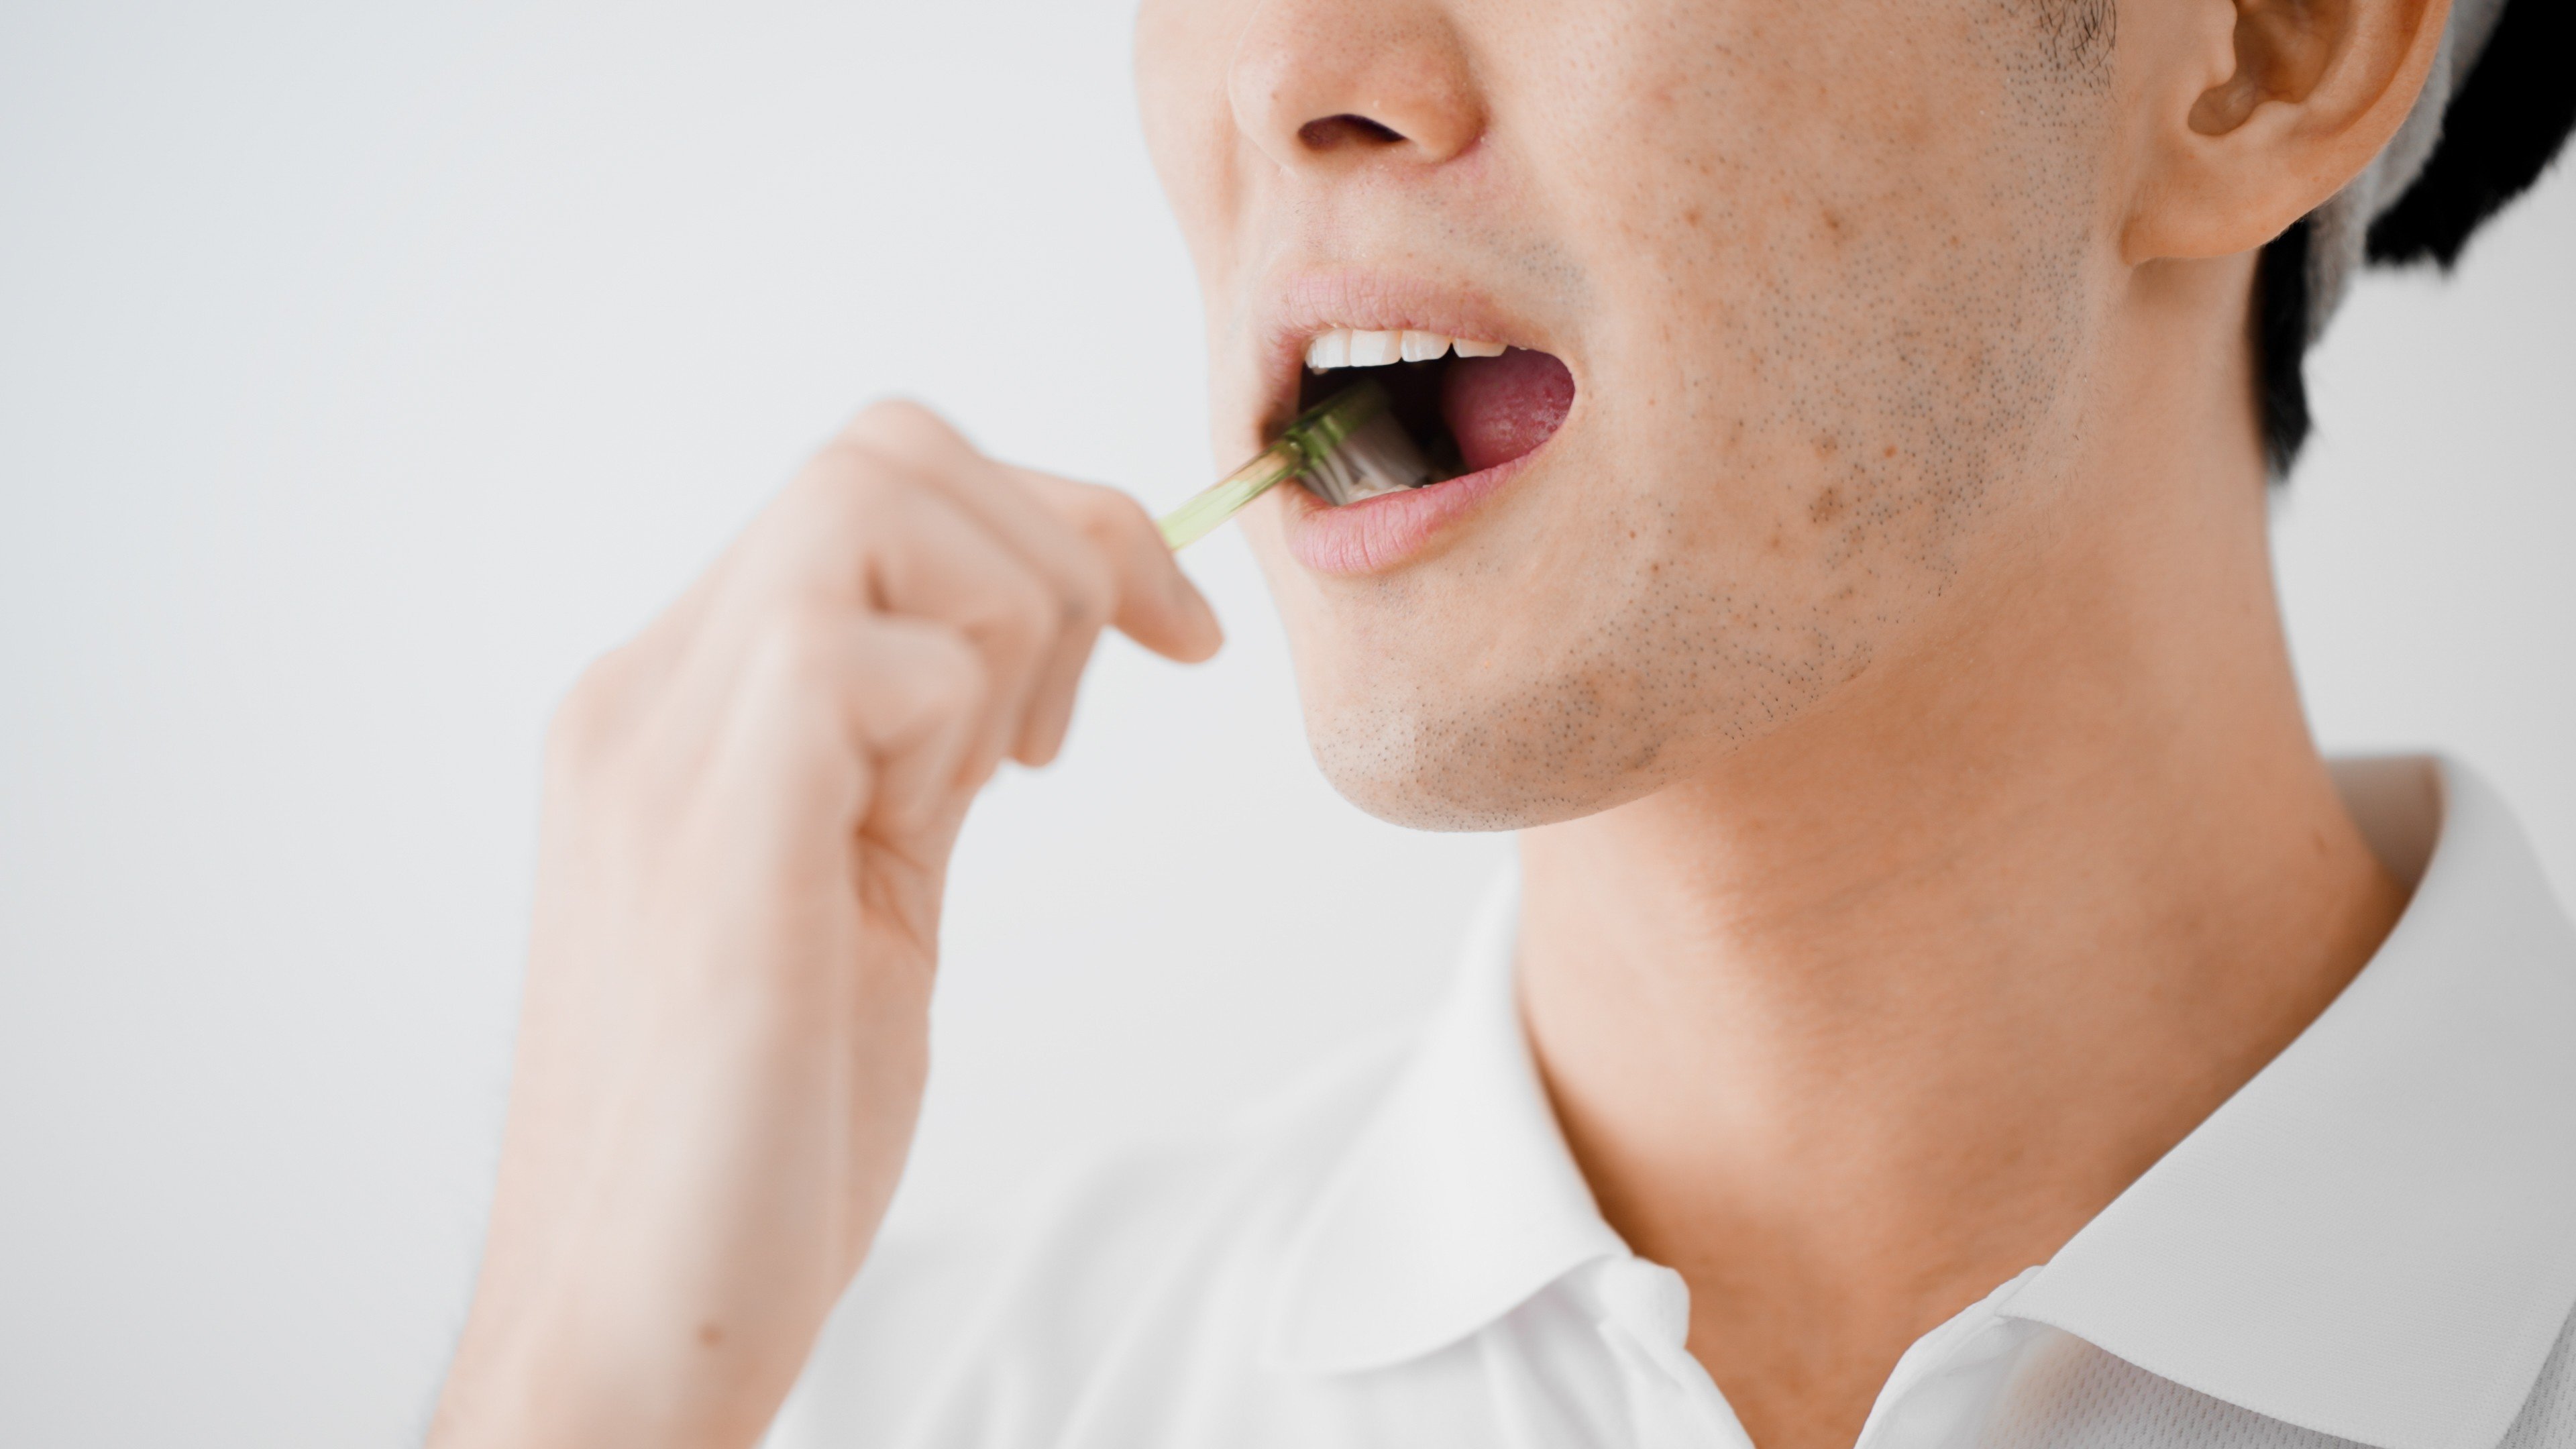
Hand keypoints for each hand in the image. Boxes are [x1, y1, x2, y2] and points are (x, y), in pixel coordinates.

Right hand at [429, 402, 1220, 1447]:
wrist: (631, 1320)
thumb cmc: (755, 1127)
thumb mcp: (858, 885)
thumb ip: (904, 751)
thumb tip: (1009, 652)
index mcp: (681, 703)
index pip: (876, 478)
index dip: (1056, 520)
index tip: (1170, 630)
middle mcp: (651, 700)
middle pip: (885, 451)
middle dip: (1047, 556)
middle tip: (1063, 734)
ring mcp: (667, 761)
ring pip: (870, 508)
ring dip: (1005, 626)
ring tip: (991, 781)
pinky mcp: (716, 850)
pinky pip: (856, 662)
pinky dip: (954, 722)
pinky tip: (942, 824)